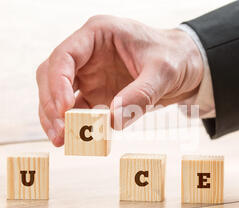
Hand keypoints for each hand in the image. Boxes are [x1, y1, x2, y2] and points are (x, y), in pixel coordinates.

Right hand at [36, 15, 203, 146]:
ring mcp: (89, 74)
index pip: (65, 55)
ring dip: (55, 118)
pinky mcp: (95, 93)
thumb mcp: (163, 72)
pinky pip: (76, 110)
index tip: (65, 109)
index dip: (58, 82)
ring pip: (57, 94)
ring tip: (62, 141)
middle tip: (60, 131)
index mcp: (98, 34)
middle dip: (51, 104)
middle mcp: (87, 53)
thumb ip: (140, 94)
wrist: (187, 67)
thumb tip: (112, 120)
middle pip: (52, 75)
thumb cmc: (175, 57)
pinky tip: (75, 141)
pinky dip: (73, 125)